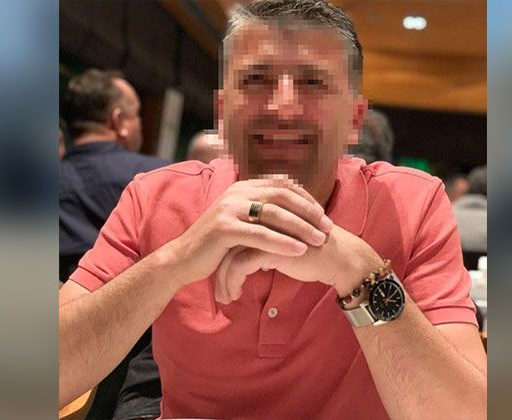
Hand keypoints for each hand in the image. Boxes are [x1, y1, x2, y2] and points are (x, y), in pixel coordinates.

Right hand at [166, 177, 333, 287]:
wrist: (182, 258)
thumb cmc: (215, 244)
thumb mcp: (238, 221)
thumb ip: (259, 213)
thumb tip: (288, 212)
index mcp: (242, 187)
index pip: (281, 185)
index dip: (305, 198)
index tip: (323, 214)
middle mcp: (236, 193)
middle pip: (282, 196)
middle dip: (309, 211)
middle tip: (328, 226)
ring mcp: (229, 209)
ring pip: (275, 214)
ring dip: (302, 227)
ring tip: (320, 240)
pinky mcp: (224, 229)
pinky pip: (261, 235)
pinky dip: (283, 242)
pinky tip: (299, 251)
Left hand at [215, 224, 383, 302]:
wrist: (337, 258)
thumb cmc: (314, 254)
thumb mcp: (286, 246)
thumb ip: (268, 246)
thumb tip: (253, 261)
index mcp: (264, 216)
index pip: (233, 235)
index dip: (223, 257)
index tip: (220, 277)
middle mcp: (260, 221)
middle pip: (227, 244)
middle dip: (218, 270)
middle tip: (219, 292)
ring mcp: (263, 232)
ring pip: (229, 256)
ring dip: (223, 280)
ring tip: (225, 298)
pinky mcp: (268, 248)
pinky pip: (239, 267)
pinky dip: (233, 282)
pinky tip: (234, 296)